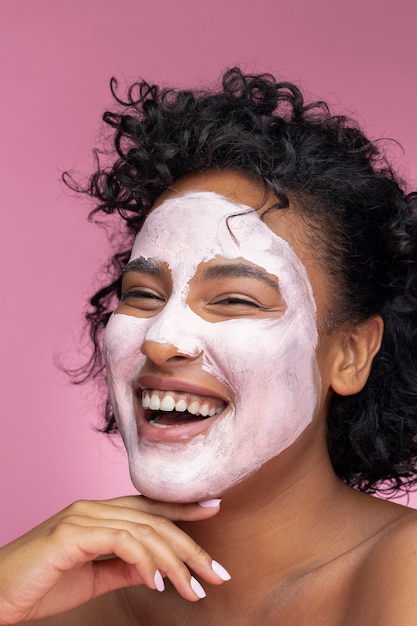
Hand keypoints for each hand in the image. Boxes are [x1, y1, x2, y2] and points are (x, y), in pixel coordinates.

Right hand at [0, 496, 227, 623]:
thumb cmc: (39, 586)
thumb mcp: (93, 578)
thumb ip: (124, 567)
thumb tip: (157, 569)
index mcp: (97, 514)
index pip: (148, 506)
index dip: (182, 508)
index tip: (214, 509)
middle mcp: (92, 507)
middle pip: (153, 520)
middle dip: (190, 545)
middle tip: (217, 573)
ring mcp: (81, 517)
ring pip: (143, 530)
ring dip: (174, 561)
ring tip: (193, 590)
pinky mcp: (70, 533)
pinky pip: (121, 540)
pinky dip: (144, 561)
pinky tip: (158, 583)